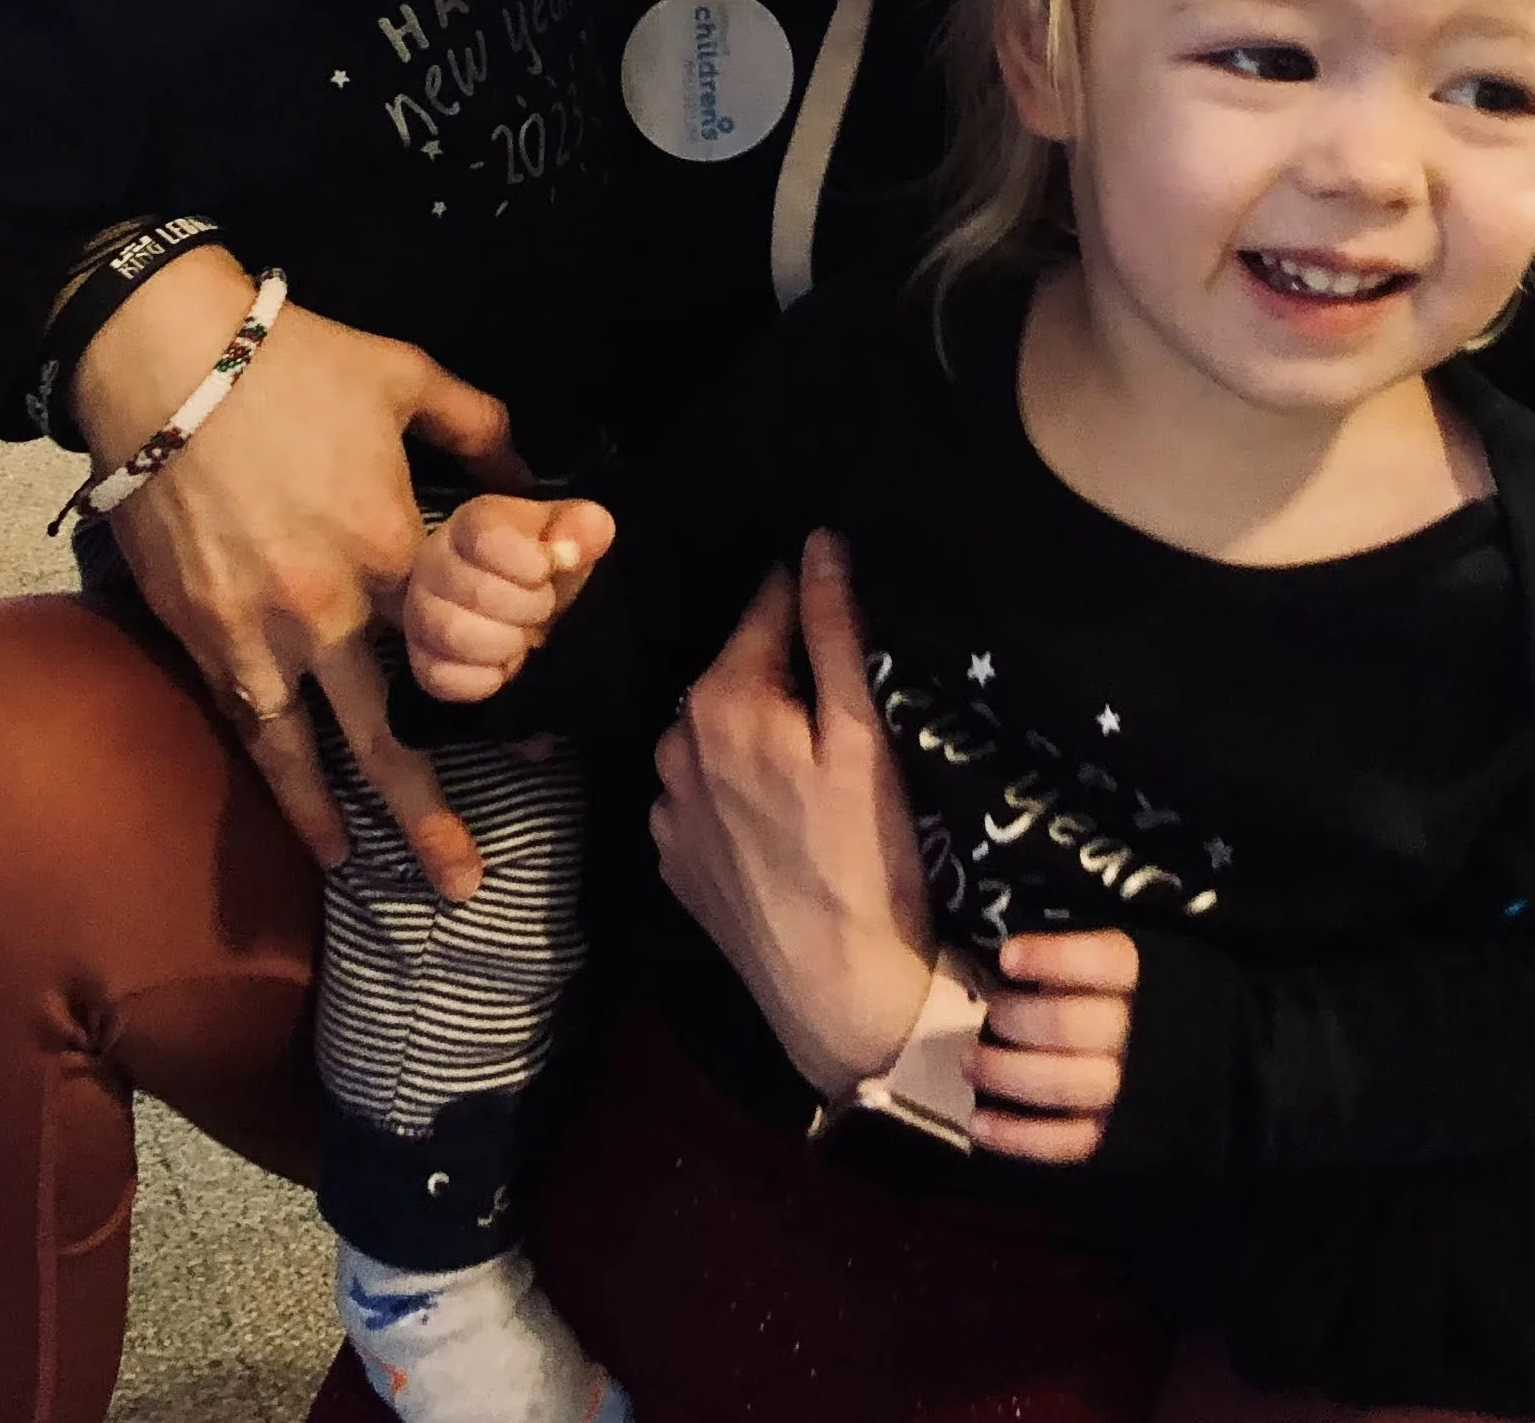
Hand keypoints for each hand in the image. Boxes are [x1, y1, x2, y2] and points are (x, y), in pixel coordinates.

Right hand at [74, 247, 527, 900]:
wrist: (163, 360)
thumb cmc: (292, 363)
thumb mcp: (407, 376)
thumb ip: (478, 426)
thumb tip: (528, 469)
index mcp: (393, 546)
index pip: (462, 645)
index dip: (503, 696)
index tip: (541, 747)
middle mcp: (331, 608)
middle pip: (391, 731)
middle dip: (430, 814)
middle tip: (468, 884)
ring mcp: (260, 630)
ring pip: (312, 751)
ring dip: (350, 821)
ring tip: (379, 878)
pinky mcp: (202, 632)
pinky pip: (247, 725)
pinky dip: (277, 783)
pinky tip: (303, 826)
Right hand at [404, 494, 614, 702]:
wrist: (516, 596)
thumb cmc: (539, 561)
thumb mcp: (570, 534)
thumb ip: (582, 527)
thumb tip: (569, 550)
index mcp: (471, 525)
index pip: (487, 538)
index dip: (530, 562)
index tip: (549, 569)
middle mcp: (434, 564)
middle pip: (475, 592)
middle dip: (528, 607)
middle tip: (542, 607)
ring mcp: (419, 612)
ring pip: (453, 635)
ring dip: (505, 644)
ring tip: (522, 637)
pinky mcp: (420, 658)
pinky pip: (440, 677)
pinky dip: (482, 679)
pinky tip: (501, 664)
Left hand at [650, 532, 937, 1099]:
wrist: (840, 994)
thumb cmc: (867, 859)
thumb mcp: (862, 736)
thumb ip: (833, 631)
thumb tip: (818, 540)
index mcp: (721, 700)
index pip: (766, 605)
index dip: (808, 591)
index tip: (840, 586)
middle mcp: (674, 744)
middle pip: (736, 668)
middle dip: (781, 664)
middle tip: (841, 688)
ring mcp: (667, 809)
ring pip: (715, 731)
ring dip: (754, 724)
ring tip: (813, 753)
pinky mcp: (674, 862)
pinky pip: (703, 793)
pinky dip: (736, 785)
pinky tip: (781, 812)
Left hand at [969, 930, 1138, 1163]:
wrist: (1196, 1059)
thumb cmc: (1140, 991)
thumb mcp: (1132, 948)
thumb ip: (1083, 939)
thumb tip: (1008, 914)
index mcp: (1151, 976)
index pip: (1107, 962)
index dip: (1053, 959)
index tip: (1007, 957)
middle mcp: (1144, 1036)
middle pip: (1071, 1025)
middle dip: (1015, 1018)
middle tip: (989, 1011)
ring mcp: (1132, 1095)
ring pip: (1064, 1085)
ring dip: (1004, 1073)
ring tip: (968, 1061)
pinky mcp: (1118, 1141)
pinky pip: (1067, 1144)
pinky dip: (1018, 1137)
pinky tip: (978, 1123)